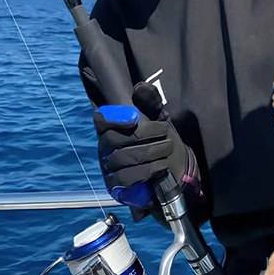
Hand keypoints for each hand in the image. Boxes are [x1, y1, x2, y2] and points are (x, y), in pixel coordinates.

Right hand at [93, 82, 188, 200]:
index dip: (113, 118)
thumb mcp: (159, 117)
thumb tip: (139, 88)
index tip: (134, 118)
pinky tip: (161, 166)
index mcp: (111, 127)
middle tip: (165, 132)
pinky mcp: (116, 186)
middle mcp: (105, 147)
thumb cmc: (160, 139)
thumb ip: (150, 101)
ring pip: (123, 159)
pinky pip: (127, 178)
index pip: (101, 120)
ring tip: (166, 148)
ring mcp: (109, 167)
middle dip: (145, 134)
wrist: (172, 167)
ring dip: (151, 152)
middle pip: (115, 139)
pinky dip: (148, 171)